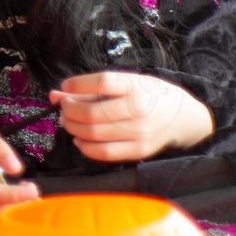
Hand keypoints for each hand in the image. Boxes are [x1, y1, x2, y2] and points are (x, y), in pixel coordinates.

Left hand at [51, 71, 213, 161]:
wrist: (182, 117)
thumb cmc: (147, 95)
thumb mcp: (124, 83)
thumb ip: (88, 89)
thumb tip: (54, 95)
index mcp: (135, 86)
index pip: (102, 82)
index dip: (77, 84)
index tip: (67, 86)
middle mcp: (137, 109)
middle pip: (91, 113)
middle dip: (69, 111)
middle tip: (65, 108)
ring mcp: (138, 132)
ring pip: (93, 134)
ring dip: (73, 128)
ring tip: (70, 122)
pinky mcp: (138, 150)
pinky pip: (104, 153)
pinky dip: (85, 147)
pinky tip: (80, 139)